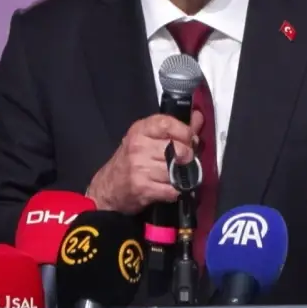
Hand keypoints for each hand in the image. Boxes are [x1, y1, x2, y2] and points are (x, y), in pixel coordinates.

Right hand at [85, 111, 203, 213]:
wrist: (108, 188)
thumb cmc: (131, 161)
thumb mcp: (148, 139)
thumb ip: (175, 128)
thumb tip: (198, 117)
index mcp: (140, 130)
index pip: (168, 124)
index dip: (185, 132)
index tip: (190, 140)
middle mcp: (138, 145)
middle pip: (178, 149)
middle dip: (187, 157)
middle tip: (183, 162)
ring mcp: (139, 167)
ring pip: (176, 171)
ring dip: (180, 176)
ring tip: (173, 176)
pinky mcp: (142, 187)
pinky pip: (172, 189)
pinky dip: (175, 191)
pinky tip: (169, 188)